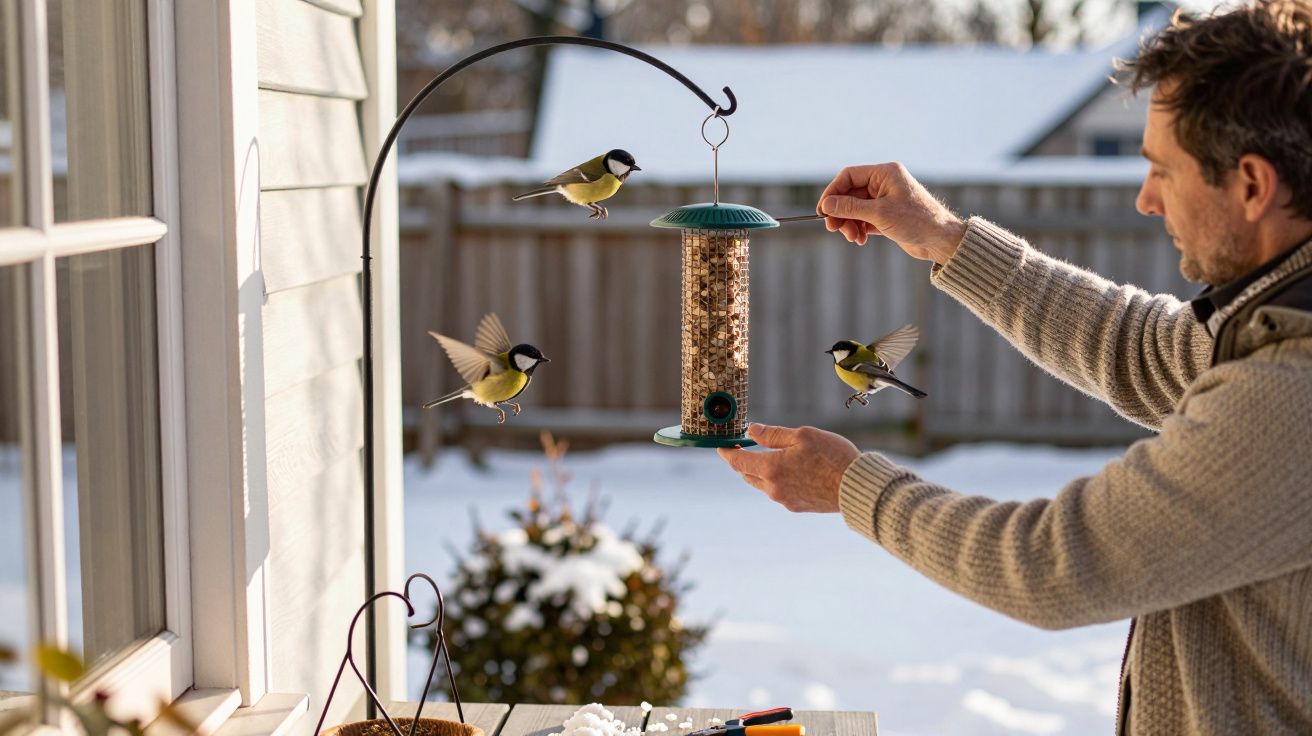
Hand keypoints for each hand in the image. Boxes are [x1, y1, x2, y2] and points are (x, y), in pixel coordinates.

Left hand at [717, 424, 859, 512]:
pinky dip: (777, 481)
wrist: (857, 487)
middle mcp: (773, 488)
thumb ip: (773, 434)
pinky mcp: (797, 507)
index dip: (727, 452)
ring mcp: (784, 500)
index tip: (721, 445)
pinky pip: (779, 492)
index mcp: (771, 468)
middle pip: (747, 474)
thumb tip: (751, 430)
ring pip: (763, 484)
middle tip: (745, 447)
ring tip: (772, 457)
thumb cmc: (832, 457)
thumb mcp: (802, 435)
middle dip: (743, 461)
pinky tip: (792, 471)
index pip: (738, 461)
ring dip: (760, 471)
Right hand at [816, 162, 967, 263]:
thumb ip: (850, 207)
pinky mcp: (887, 215)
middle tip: (833, 228)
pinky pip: (864, 219)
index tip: (823, 210)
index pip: (849, 176)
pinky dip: (859, 229)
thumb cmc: (916, 221)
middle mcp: (884, 183)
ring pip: (855, 208)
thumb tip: (826, 205)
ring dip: (849, 223)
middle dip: (841, 212)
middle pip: (850, 194)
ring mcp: (885, 200)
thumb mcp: (879, 213)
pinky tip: (860, 239)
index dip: (832, 192)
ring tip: (853, 238)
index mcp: (885, 173)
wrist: (940, 240)